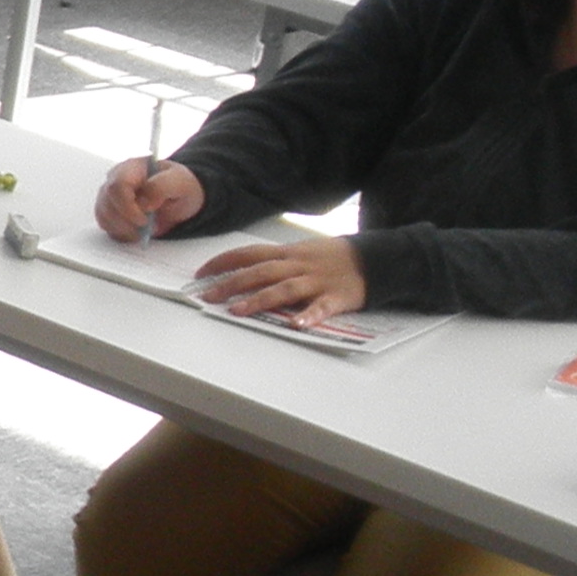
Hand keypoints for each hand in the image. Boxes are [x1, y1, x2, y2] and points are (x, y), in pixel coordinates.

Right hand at [95, 157, 204, 242]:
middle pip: (106, 203)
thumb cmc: (180, 186)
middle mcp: (115, 180)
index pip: (117, 186)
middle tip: (147, 227)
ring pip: (103, 216)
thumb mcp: (180, 182)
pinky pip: (106, 225)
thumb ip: (161, 187)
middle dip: (126, 221)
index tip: (144, 220)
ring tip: (144, 230)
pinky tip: (136, 231)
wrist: (181, 196)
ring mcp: (109, 196)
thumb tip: (144, 204)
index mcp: (131, 167)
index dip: (127, 207)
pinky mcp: (109, 211)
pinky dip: (121, 233)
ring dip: (124, 229)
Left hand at [189, 234, 369, 323]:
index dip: (223, 262)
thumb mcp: (302, 250)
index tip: (200, 273)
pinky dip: (309, 316)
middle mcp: (299, 265)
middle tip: (208, 296)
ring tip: (237, 311)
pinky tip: (295, 325)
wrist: (377, 258)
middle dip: (232, 283)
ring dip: (259, 300)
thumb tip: (243, 269)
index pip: (249, 253)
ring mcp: (317, 281)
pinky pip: (322, 307)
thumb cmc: (334, 256)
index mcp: (288, 253)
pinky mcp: (337, 297)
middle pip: (261, 272)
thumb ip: (276, 260)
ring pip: (284, 289)